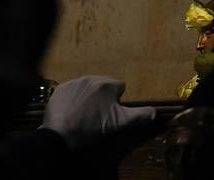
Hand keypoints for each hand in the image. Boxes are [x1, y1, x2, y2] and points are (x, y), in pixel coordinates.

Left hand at [41, 75, 156, 148]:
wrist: (58, 135)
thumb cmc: (91, 127)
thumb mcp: (118, 123)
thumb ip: (138, 115)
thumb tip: (155, 112)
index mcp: (108, 84)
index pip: (120, 87)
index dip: (116, 101)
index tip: (109, 113)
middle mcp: (92, 78)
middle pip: (104, 85)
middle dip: (103, 96)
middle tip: (97, 114)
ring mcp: (75, 82)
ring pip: (88, 86)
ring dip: (89, 96)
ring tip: (84, 113)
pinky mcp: (61, 89)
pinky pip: (72, 90)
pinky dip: (74, 97)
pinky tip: (71, 110)